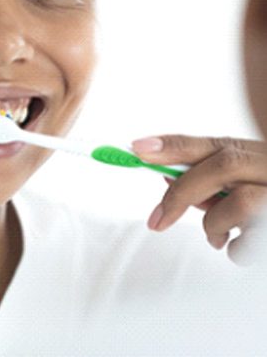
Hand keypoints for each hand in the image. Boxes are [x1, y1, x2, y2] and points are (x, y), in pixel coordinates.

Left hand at [132, 135, 266, 263]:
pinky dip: (237, 250)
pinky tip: (237, 247)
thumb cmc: (263, 189)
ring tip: (216, 236)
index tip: (137, 148)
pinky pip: (255, 240)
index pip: (206, 142)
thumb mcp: (241, 177)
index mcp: (249, 151)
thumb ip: (208, 177)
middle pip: (223, 165)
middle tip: (156, 221)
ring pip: (241, 202)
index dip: (172, 144)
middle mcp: (266, 164)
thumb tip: (166, 176)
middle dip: (183, 193)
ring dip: (216, 225)